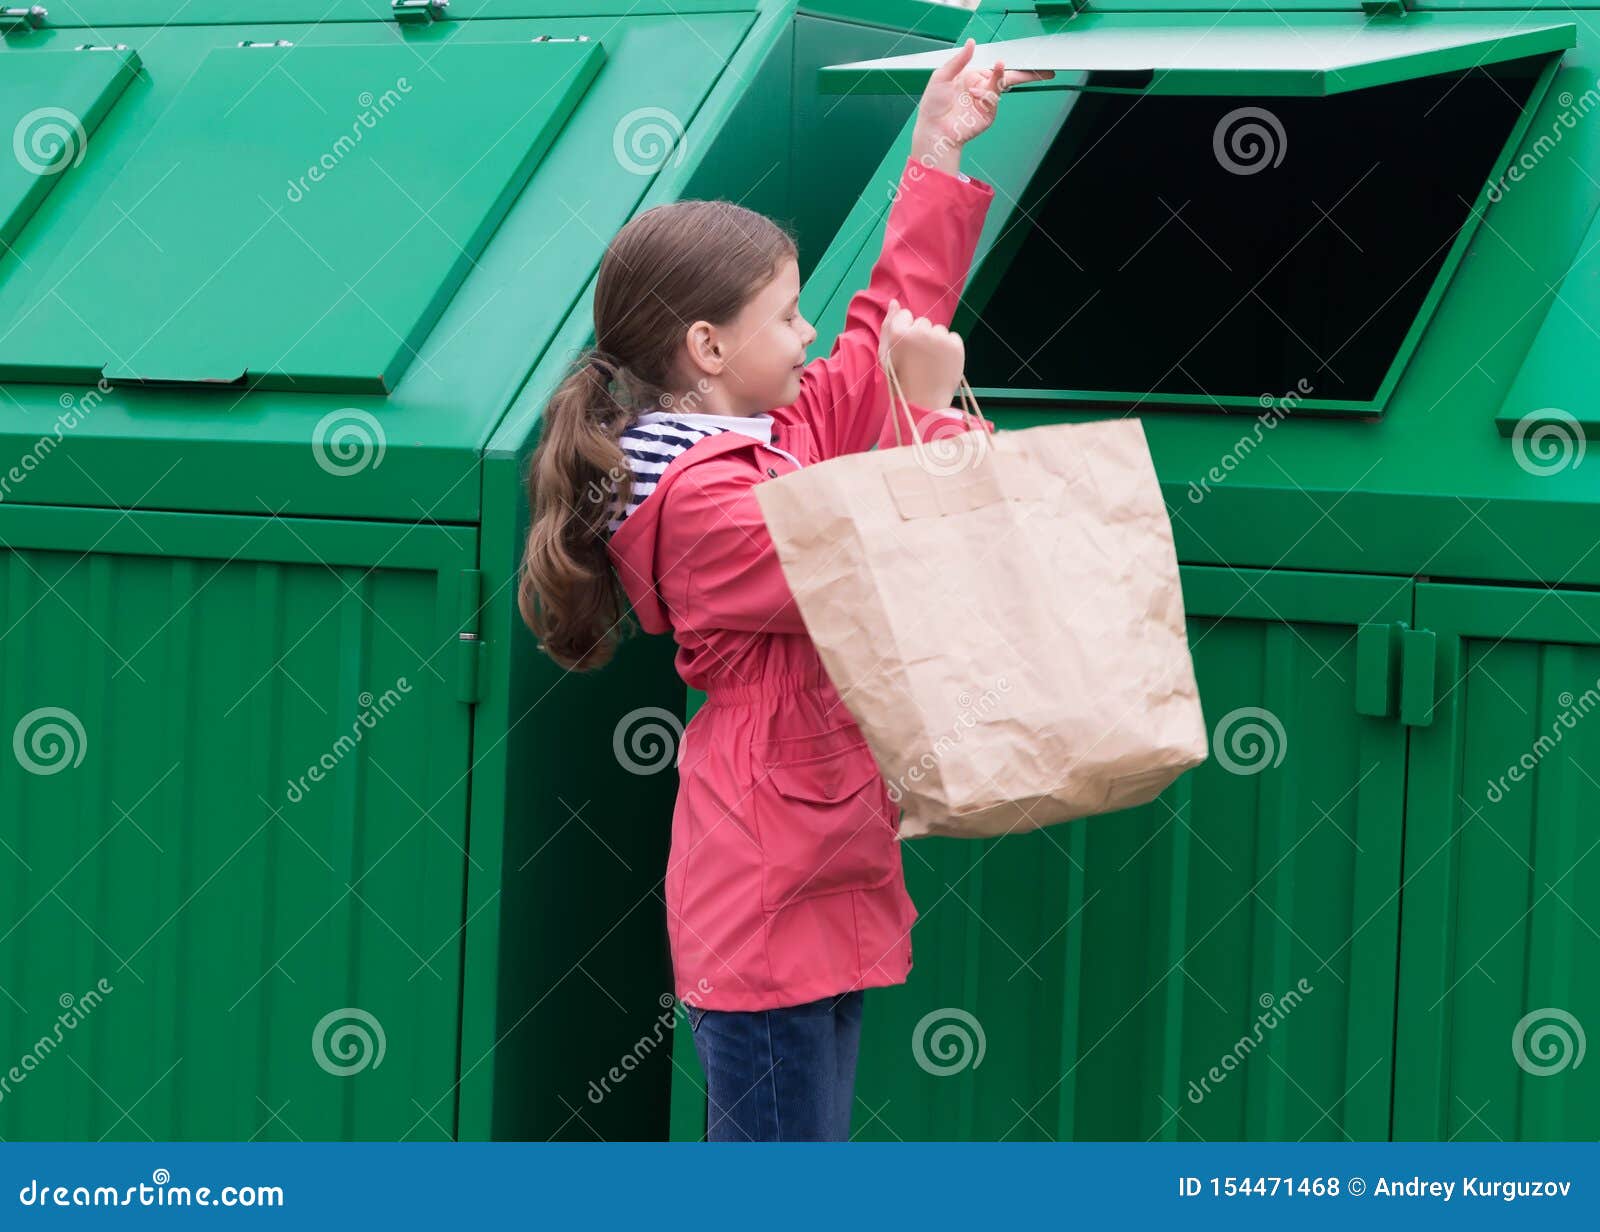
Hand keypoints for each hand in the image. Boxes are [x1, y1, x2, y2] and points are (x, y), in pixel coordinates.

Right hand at [880, 298, 964, 412]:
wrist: (923, 402)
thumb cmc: (901, 378)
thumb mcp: (885, 353)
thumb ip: (888, 325)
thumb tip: (894, 302)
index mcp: (899, 333)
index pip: (905, 315)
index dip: (905, 333)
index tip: (905, 349)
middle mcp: (919, 331)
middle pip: (922, 322)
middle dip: (921, 336)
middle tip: (918, 359)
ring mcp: (940, 338)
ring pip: (938, 330)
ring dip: (935, 342)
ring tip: (930, 363)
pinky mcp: (956, 345)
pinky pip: (952, 338)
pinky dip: (949, 349)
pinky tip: (941, 364)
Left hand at [911, 38, 1054, 168]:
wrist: (934, 129)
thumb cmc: (934, 105)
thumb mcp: (943, 76)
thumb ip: (959, 60)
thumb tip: (972, 43)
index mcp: (972, 77)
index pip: (993, 67)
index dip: (1007, 63)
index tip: (1024, 58)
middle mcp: (981, 88)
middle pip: (1007, 78)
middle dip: (1026, 74)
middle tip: (1046, 71)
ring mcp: (986, 102)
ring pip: (1001, 85)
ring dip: (999, 76)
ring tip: (997, 66)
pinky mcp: (988, 115)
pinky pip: (993, 99)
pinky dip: (986, 94)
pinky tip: (975, 94)